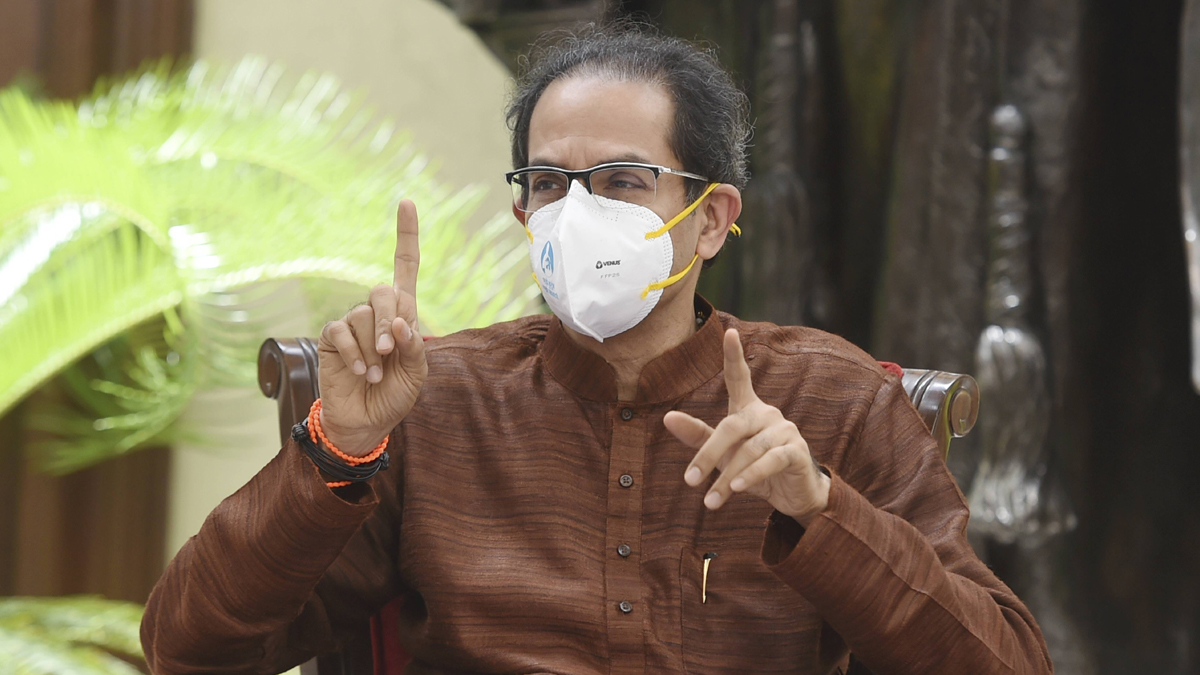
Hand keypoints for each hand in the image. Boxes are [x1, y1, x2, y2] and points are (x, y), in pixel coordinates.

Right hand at [316, 200, 427, 456]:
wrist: (366, 421)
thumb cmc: (395, 395)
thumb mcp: (416, 373)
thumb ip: (414, 346)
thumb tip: (401, 321)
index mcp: (404, 313)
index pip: (405, 266)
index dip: (406, 235)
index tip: (406, 201)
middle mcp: (377, 311)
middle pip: (383, 292)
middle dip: (388, 322)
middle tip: (390, 352)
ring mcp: (353, 322)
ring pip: (363, 317)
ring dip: (372, 350)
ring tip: (376, 375)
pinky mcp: (331, 336)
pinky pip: (342, 332)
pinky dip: (354, 355)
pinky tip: (360, 373)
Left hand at [664, 329, 830, 525]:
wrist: (793, 495)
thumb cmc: (753, 470)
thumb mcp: (723, 455)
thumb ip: (698, 437)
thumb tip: (667, 418)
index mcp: (748, 409)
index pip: (739, 377)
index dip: (733, 355)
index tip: (729, 332)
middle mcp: (767, 414)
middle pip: (732, 426)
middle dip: (708, 454)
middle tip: (689, 480)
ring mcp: (784, 431)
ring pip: (749, 450)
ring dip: (727, 477)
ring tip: (709, 501)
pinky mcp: (796, 452)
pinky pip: (770, 460)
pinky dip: (751, 475)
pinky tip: (736, 489)